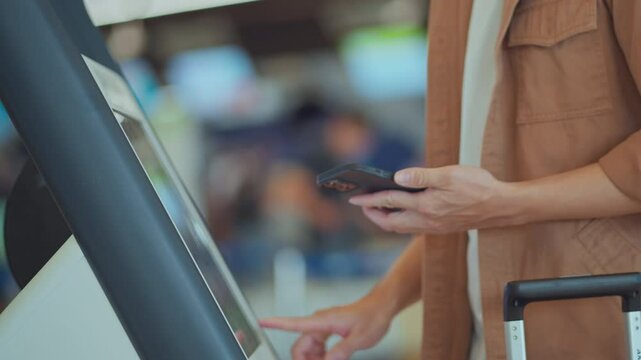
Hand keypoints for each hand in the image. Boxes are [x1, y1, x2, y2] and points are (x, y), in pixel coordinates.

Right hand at [260, 294, 393, 359]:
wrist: (381, 307)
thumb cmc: (372, 317)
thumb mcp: (360, 338)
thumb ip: (342, 350)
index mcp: (323, 321)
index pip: (294, 323)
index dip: (275, 323)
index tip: (260, 322)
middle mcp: (319, 323)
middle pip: (299, 345)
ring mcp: (323, 327)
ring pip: (307, 348)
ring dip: (313, 359)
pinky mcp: (328, 331)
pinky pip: (316, 347)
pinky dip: (320, 356)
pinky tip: (332, 359)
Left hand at [349, 165, 521, 233]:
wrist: (501, 207)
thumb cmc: (478, 187)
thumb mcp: (449, 175)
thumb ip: (422, 176)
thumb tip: (397, 177)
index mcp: (426, 206)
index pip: (390, 201)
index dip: (370, 199)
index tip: (355, 198)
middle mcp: (427, 220)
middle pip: (390, 222)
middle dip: (373, 214)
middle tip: (362, 205)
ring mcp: (433, 226)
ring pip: (401, 227)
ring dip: (386, 219)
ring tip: (376, 208)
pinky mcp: (440, 227)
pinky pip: (413, 228)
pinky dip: (401, 221)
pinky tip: (401, 212)